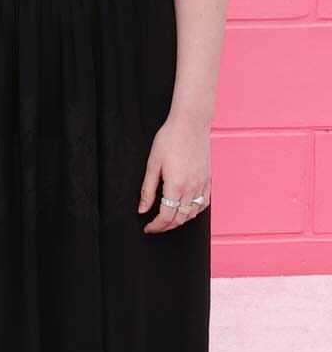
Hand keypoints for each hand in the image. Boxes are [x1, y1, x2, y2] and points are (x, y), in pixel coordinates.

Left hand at [138, 116, 210, 233]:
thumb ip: (147, 189)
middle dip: (166, 226)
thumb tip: (142, 209)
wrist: (190, 124)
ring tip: (168, 219)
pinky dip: (194, 211)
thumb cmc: (169, 139)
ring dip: (180, 220)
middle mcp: (191, 188)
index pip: (166, 216)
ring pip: (193, 214)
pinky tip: (186, 210)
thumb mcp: (152, 164)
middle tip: (155, 226)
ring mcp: (202, 185)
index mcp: (175, 185)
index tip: (148, 228)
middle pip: (180, 219)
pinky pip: (204, 203)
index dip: (156, 226)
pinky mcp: (209, 180)